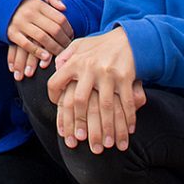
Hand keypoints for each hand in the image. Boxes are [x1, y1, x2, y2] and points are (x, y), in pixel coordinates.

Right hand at [6, 0, 73, 77]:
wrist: (0, 6)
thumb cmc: (26, 4)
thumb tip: (64, 8)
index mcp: (39, 4)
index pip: (60, 18)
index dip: (68, 30)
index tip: (71, 37)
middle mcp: (30, 12)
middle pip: (53, 30)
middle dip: (63, 42)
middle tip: (68, 50)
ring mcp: (20, 23)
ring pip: (42, 38)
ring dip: (53, 49)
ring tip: (59, 56)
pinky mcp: (12, 33)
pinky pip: (27, 45)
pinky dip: (37, 52)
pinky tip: (45, 58)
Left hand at [47, 28, 143, 152]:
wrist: (130, 37)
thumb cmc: (102, 45)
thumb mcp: (81, 44)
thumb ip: (66, 55)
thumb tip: (53, 66)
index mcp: (75, 61)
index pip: (56, 83)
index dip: (54, 100)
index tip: (60, 115)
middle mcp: (89, 68)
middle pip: (80, 101)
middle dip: (81, 124)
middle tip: (82, 142)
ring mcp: (108, 74)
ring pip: (105, 107)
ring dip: (107, 129)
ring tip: (107, 145)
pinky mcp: (126, 77)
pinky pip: (126, 103)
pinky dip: (128, 119)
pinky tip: (129, 132)